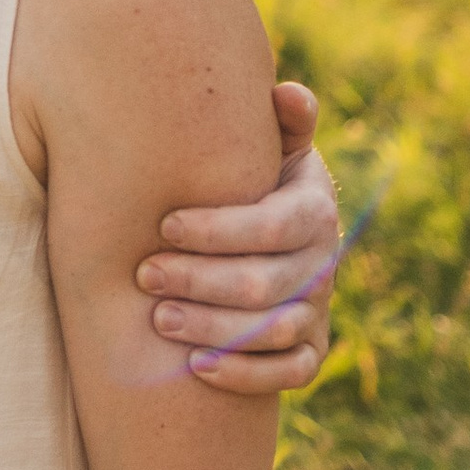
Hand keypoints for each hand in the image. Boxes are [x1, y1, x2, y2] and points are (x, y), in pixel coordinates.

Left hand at [136, 80, 338, 393]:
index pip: (275, 226)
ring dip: (214, 329)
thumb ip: (279, 120)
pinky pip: (291, 374)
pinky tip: (196, 367)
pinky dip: (246, 375)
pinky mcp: (311, 349)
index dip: (220, 230)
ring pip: (274, 331)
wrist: (267, 233)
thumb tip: (289, 95)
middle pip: (267, 283)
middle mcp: (324, 262)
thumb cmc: (250, 180)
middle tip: (145, 275)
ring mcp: (319, 309)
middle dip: (200, 281)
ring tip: (158, 319)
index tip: (164, 225)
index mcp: (315, 208)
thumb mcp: (267, 145)